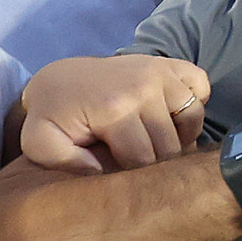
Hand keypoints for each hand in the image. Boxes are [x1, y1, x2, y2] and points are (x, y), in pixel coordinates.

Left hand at [20, 55, 210, 173]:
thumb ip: (66, 164)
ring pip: (193, 118)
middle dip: (157, 163)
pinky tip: (172, 117)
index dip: (134, 177)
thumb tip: (103, 173)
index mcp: (114, 109)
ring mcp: (161, 71)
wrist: (60, 77)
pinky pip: (200, 87)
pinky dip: (195, 104)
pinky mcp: (170, 63)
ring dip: (180, 137)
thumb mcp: (41, 144)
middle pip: (171, 143)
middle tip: (137, 165)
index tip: (120, 177)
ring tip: (157, 145)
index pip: (144, 159)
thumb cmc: (52, 115)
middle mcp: (145, 86)